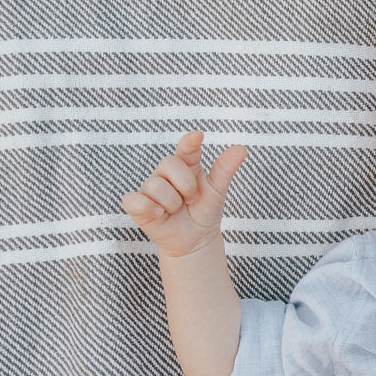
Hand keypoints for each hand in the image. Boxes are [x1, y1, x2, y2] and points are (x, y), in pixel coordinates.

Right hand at [121, 130, 247, 258]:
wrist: (195, 239)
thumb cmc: (204, 211)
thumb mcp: (217, 190)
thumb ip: (225, 169)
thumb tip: (241, 148)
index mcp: (186, 165)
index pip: (185, 148)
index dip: (189, 142)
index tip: (198, 136)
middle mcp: (165, 172)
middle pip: (169, 164)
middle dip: (186, 186)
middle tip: (192, 199)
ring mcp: (149, 188)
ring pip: (155, 185)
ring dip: (173, 203)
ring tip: (177, 210)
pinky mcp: (137, 204)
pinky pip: (134, 200)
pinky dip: (148, 207)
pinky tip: (159, 213)